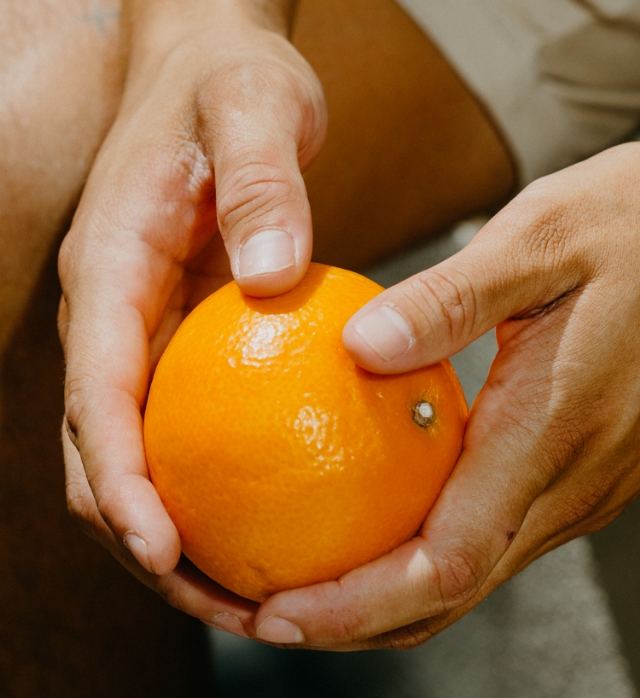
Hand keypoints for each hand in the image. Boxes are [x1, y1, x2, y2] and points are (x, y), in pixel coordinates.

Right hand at [58, 0, 325, 623]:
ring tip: (256, 591)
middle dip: (148, 541)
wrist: (213, 72)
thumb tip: (273, 278)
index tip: (163, 547)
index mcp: (110, 269)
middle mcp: (112, 316)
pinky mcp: (179, 340)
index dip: (119, 479)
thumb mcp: (254, 108)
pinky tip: (279, 512)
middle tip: (232, 603)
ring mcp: (142, 334)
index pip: (94, 394)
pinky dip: (219, 483)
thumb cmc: (228, 84)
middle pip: (103, 453)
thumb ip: (262, 185)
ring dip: (181, 532)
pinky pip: (188, 426)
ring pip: (139, 456)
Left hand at [250, 143, 639, 648]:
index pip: (444, 561)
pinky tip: (369, 520)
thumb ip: (453, 300)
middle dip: (354, 620)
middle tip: (270, 615)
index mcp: (551, 433)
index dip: (356, 604)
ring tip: (304, 582)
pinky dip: (418, 552)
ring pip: (467, 572)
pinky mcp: (570, 469)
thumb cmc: (626, 227)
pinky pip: (484, 532)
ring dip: (381, 595)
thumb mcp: (537, 243)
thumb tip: (360, 346)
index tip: (280, 613)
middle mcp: (567, 482)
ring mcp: (574, 484)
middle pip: (448, 592)